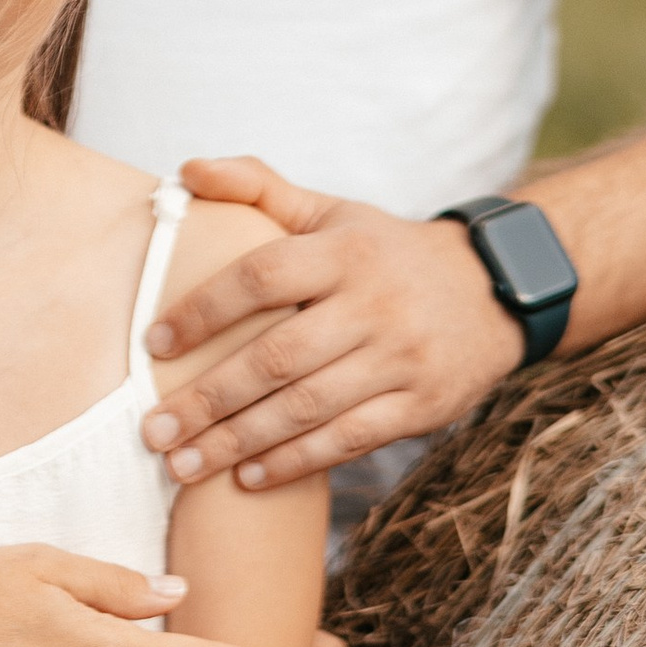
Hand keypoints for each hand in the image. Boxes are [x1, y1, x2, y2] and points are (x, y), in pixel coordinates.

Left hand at [144, 163, 521, 491]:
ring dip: (238, 441)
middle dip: (208, 399)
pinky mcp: (421, 405)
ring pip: (307, 407)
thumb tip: (186, 169)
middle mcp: (373, 304)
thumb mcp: (332, 213)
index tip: (153, 343)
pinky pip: (349, 440)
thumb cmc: (386, 253)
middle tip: (152, 431)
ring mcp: (400, 358)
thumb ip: (259, 188)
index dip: (203, 310)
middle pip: (276, 357)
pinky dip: (295, 461)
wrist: (493, 290)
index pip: (262, 276)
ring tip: (183, 465)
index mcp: (344, 252)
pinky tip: (248, 477)